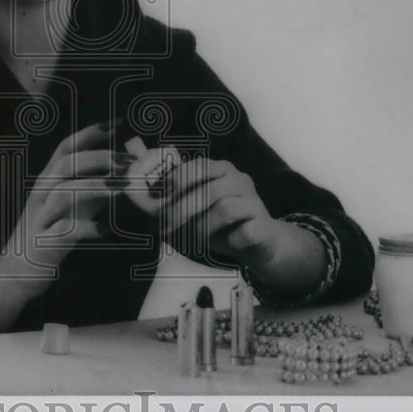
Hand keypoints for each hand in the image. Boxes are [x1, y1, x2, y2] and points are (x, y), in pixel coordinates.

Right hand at [0, 119, 129, 288]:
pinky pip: (66, 230)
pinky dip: (88, 228)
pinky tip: (107, 230)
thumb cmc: (50, 232)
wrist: (17, 270)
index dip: (91, 132)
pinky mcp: (45, 242)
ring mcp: (42, 217)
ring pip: (65, 193)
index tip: (117, 123)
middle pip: (67, 163)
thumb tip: (125, 170)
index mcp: (49, 179)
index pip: (67, 146)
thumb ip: (95, 187)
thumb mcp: (73, 205)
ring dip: (96, 187)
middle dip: (99, 157)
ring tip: (123, 188)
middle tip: (128, 161)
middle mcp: (42, 193)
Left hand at [158, 157, 279, 265]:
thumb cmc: (224, 225)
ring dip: (203, 227)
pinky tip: (229, 244)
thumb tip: (147, 209)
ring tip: (194, 241)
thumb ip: (177, 204)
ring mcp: (254, 202)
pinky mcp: (265, 225)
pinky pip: (246, 231)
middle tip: (164, 227)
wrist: (263, 244)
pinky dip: (233, 240)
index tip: (158, 197)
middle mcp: (239, 180)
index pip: (198, 166)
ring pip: (224, 209)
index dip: (177, 180)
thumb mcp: (199, 211)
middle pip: (207, 190)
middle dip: (181, 210)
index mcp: (221, 170)